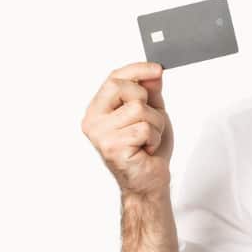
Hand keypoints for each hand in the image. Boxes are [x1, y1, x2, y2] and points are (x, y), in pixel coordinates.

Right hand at [81, 62, 174, 196]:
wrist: (149, 182)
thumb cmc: (147, 150)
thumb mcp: (152, 113)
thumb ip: (150, 92)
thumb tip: (154, 72)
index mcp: (99, 109)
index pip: (114, 78)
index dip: (137, 70)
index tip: (157, 69)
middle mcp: (93, 120)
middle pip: (124, 88)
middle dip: (146, 102)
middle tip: (148, 122)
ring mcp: (100, 134)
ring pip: (138, 109)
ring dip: (155, 124)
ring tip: (148, 139)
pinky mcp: (112, 147)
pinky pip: (144, 128)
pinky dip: (154, 138)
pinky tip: (146, 149)